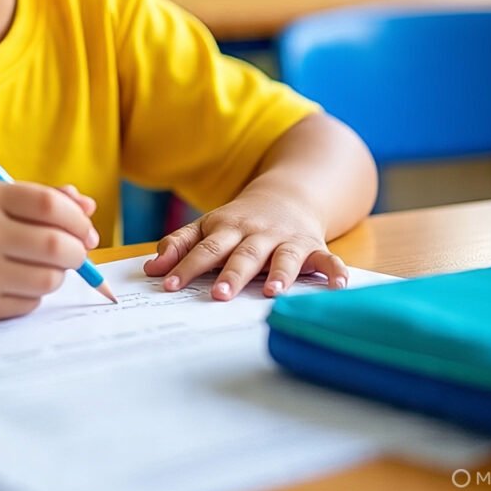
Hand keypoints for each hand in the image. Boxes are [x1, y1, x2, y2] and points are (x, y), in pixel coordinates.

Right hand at [0, 182, 98, 321]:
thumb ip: (39, 199)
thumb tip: (88, 208)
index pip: (51, 205)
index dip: (78, 218)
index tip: (86, 227)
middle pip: (58, 245)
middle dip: (79, 251)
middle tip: (78, 252)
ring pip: (50, 278)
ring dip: (57, 274)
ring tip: (40, 266)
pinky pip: (29, 303)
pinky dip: (32, 294)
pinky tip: (12, 283)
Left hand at [142, 189, 346, 299]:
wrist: (287, 195)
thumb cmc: (239, 221)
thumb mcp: (207, 226)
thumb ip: (180, 245)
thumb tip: (151, 269)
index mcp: (228, 228)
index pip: (205, 248)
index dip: (187, 266)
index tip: (170, 285)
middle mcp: (257, 233)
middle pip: (243, 254)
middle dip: (232, 274)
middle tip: (219, 295)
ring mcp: (287, 240)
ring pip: (283, 256)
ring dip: (280, 273)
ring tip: (273, 292)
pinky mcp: (313, 247)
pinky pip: (327, 259)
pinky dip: (334, 270)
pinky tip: (339, 285)